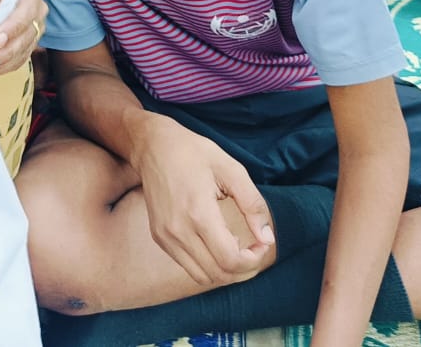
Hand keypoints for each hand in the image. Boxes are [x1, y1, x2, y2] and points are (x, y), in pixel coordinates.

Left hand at [0, 0, 47, 76]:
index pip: (26, 13)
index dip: (12, 29)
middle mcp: (37, 12)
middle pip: (26, 36)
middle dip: (5, 52)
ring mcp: (33, 31)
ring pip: (22, 51)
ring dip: (2, 62)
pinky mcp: (26, 47)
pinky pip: (18, 60)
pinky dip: (2, 67)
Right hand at [132, 115, 274, 285]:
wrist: (153, 146)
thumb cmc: (193, 152)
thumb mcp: (231, 169)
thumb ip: (253, 204)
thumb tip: (267, 238)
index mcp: (198, 213)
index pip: (230, 260)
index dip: (253, 260)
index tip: (262, 244)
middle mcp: (178, 231)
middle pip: (218, 273)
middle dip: (243, 268)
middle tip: (254, 249)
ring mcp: (165, 236)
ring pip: (202, 276)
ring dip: (225, 269)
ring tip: (235, 247)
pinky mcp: (159, 237)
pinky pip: (187, 265)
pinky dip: (207, 264)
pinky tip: (216, 242)